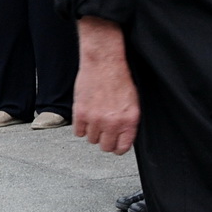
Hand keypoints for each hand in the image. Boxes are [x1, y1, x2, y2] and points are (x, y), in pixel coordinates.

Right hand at [73, 18, 139, 154]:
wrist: (104, 63)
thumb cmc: (119, 78)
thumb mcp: (133, 103)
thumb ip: (127, 122)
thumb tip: (122, 136)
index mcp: (129, 121)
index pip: (122, 148)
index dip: (118, 147)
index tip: (114, 144)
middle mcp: (112, 123)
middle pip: (105, 147)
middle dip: (105, 140)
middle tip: (104, 131)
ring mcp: (95, 119)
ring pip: (91, 140)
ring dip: (93, 132)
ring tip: (95, 120)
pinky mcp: (80, 113)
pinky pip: (78, 132)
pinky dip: (81, 127)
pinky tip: (85, 118)